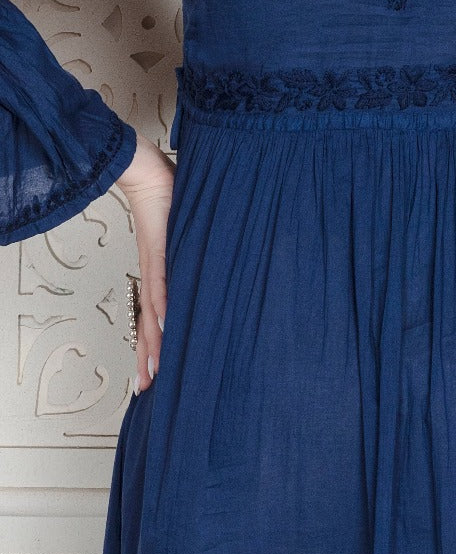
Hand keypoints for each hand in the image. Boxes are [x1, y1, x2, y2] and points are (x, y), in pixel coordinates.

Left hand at [118, 135, 174, 393]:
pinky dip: (164, 304)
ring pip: (152, 311)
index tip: (154, 371)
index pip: (157, 313)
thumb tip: (215, 251)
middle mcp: (155, 270)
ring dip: (152, 344)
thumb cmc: (163, 187)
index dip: (155, 343)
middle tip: (146, 389)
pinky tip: (166, 326)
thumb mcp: (187, 223)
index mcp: (160, 268)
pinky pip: (162, 280)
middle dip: (149, 356)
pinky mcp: (158, 245)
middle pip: (149, 322)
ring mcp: (155, 259)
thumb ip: (196, 241)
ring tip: (152, 373)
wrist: (141, 165)